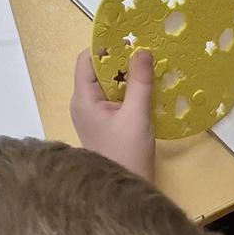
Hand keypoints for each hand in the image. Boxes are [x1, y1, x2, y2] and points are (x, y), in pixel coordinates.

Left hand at [69, 47, 153, 178]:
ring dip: (127, 76)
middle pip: (98, 70)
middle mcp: (83, 104)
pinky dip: (129, 91)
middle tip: (146, 52)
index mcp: (83, 99)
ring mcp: (93, 115)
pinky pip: (115, 98)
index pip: (86, 60)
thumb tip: (142, 49)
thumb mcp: (137, 115)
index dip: (105, 47)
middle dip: (120, 60)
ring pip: (109, 84)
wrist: (125, 194)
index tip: (130, 40)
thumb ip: (140, 81)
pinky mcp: (105, 124)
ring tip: (150, 67)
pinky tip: (148, 89)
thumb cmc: (127, 154)